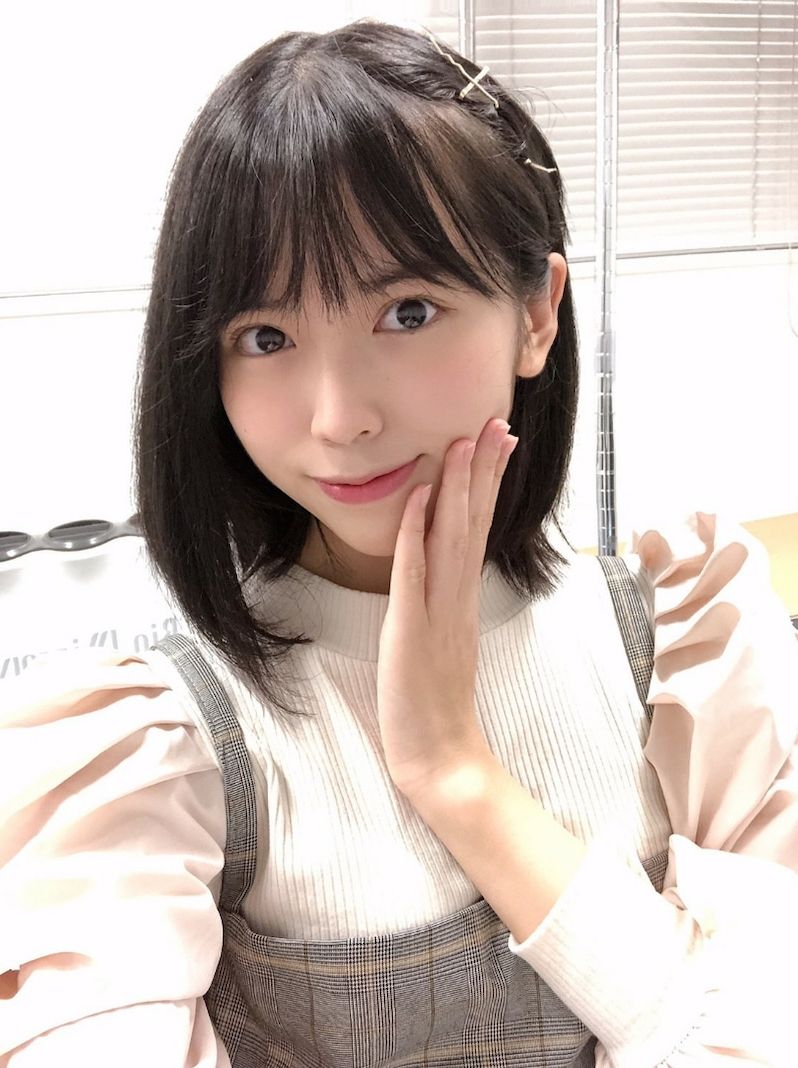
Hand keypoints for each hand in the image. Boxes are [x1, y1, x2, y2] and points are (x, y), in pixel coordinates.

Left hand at [376, 417, 518, 798]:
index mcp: (462, 598)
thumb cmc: (436, 703)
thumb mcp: (444, 640)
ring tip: (465, 441)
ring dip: (457, 487)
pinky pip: (413, 572)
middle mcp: (456, 596)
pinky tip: (419, 497)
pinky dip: (415, 532)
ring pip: (450, 537)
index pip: (478, 528)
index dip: (488, 483)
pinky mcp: (412, 629)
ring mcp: (438, 611)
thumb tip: (444, 566)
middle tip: (497, 422)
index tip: (499, 442)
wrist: (440, 758)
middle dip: (483, 469)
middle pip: (473, 522)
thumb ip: (446, 602)